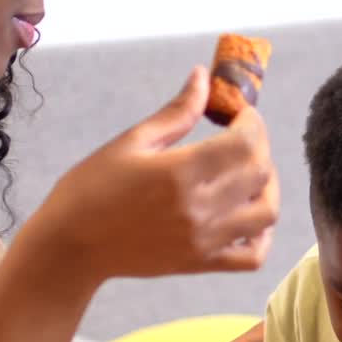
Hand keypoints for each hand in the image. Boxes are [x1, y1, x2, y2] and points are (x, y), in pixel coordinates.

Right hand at [30, 67, 278, 284]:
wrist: (72, 245)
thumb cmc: (92, 189)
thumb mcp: (131, 142)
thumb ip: (176, 112)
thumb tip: (204, 77)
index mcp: (180, 172)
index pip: (245, 141)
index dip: (252, 121)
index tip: (241, 114)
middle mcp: (199, 208)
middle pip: (260, 172)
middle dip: (260, 146)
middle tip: (243, 137)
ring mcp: (204, 240)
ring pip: (266, 213)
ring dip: (269, 187)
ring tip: (250, 174)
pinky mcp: (202, 263)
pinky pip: (253, 256)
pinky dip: (263, 236)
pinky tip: (249, 216)